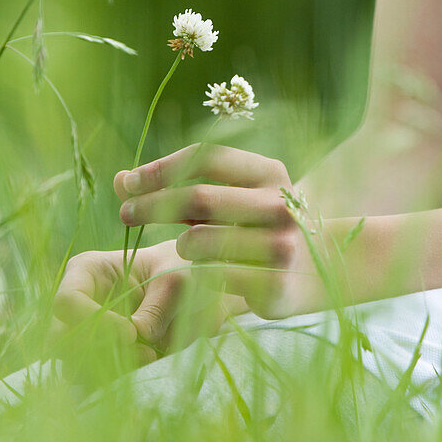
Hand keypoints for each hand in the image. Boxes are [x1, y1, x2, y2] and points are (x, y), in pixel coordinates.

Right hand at [52, 240, 231, 366]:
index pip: (66, 302)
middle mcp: (78, 302)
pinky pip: (91, 375)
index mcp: (87, 271)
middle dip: (96, 350)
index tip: (131, 333)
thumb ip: (157, 308)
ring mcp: (84, 330)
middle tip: (141, 350)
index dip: (93, 321)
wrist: (194, 290)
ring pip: (72, 362)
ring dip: (109, 366)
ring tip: (150, 354)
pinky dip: (115, 375)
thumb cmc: (180, 271)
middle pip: (58, 338)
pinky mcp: (98, 352)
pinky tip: (144, 361)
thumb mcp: (177, 283)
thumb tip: (138, 337)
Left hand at [115, 144, 326, 319]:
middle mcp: (280, 205)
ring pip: (200, 241)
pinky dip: (196, 273)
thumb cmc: (258, 228)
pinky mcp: (275, 285)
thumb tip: (120, 181)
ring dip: (180, 244)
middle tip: (124, 214)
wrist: (322, 272)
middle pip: (199, 197)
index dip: (161, 168)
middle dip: (152, 204)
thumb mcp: (229, 197)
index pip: (206, 157)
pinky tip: (202, 273)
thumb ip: (178, 187)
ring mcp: (281, 246)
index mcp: (270, 172)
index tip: (127, 184)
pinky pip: (211, 276)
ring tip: (185, 248)